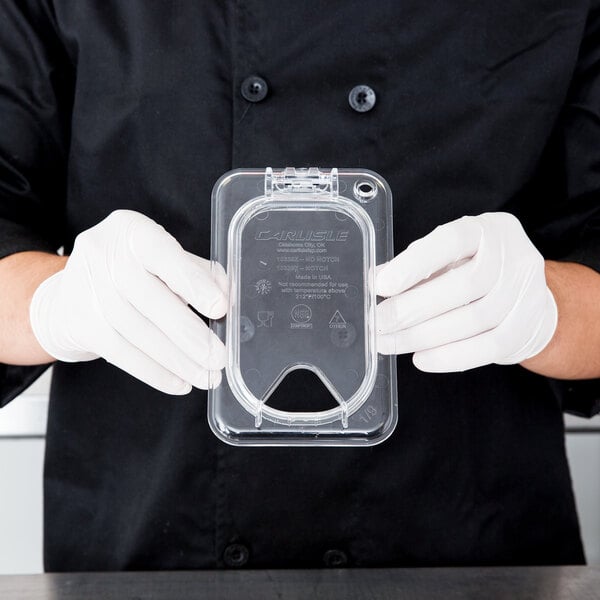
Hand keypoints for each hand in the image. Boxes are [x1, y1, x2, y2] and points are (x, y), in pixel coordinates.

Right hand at [29, 210, 227, 393]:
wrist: (71, 292)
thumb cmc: (132, 270)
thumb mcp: (165, 258)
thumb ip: (198, 272)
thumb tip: (228, 297)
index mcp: (132, 231)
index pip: (164, 255)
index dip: (193, 283)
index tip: (220, 308)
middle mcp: (104, 255)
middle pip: (151, 299)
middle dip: (190, 334)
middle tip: (219, 357)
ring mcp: (88, 291)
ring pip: (138, 332)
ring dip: (177, 360)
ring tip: (206, 376)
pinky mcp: (82, 325)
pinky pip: (122, 354)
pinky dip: (154, 372)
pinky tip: (179, 383)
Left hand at [375, 213, 556, 371]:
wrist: (526, 296)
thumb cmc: (475, 269)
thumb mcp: (447, 256)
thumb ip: (413, 265)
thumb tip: (375, 281)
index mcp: (487, 230)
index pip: (451, 241)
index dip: (414, 264)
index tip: (380, 285)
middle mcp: (512, 257)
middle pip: (463, 286)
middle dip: (411, 309)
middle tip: (378, 322)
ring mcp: (525, 294)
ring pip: (473, 320)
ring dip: (423, 336)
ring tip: (389, 343)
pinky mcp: (526, 328)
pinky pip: (487, 348)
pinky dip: (450, 357)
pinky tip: (420, 358)